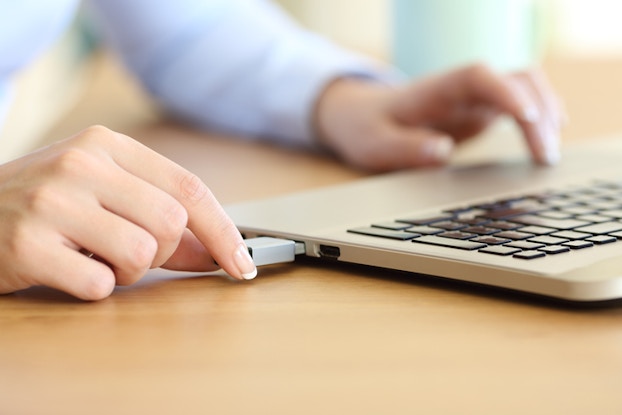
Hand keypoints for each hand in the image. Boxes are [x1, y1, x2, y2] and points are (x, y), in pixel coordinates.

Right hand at [0, 126, 255, 299]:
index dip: (224, 231)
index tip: (242, 263)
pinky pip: (100, 284)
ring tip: (93, 256)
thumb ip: (163, 220)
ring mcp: (52, 201)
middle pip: (172, 223)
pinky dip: (94, 287)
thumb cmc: (45, 205)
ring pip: (142, 255)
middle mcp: (81, 163)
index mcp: (108, 144)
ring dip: (127, 271)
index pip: (190, 188)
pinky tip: (67, 268)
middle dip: (163, 252)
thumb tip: (219, 253)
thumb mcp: (104, 196)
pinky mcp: (27, 244)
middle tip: (128, 251)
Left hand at [315, 64, 564, 170]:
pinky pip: (522, 104)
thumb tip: (442, 152)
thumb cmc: (368, 129)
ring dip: (546, 115)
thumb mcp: (374, 145)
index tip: (528, 117)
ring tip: (547, 158)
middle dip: (538, 111)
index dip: (506, 92)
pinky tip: (547, 144)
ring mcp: (476, 96)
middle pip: (514, 79)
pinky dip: (540, 119)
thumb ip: (405, 148)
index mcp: (436, 88)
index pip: (478, 76)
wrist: (363, 117)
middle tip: (543, 157)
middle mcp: (462, 86)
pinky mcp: (482, 109)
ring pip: (526, 87)